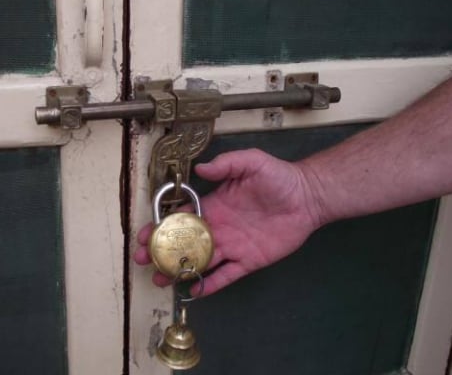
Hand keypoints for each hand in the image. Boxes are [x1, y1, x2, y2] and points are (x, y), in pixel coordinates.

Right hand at [133, 149, 323, 295]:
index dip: (162, 227)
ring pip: (201, 261)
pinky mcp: (249, 261)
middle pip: (185, 243)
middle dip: (163, 252)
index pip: (182, 218)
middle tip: (144, 260)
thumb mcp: (251, 161)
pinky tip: (194, 290)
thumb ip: (226, 164)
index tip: (144, 235)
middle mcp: (219, 228)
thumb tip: (199, 169)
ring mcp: (233, 246)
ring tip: (160, 280)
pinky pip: (227, 275)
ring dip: (179, 270)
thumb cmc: (279, 177)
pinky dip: (210, 284)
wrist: (308, 196)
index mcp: (215, 205)